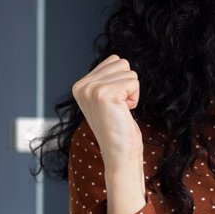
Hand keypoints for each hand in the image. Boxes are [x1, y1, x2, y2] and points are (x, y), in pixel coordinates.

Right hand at [71, 55, 142, 171]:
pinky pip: (133, 82)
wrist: (118, 153)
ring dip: (131, 91)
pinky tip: (124, 112)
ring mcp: (92, 89)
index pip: (113, 60)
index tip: (113, 103)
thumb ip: (106, 78)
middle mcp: (82, 86)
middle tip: (118, 107)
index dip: (121, 81)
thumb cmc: (117, 127)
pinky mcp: (106, 94)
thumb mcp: (105, 98)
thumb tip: (118, 60)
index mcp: (80, 85)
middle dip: (127, 84)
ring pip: (129, 72)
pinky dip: (135, 97)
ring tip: (120, 110)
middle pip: (121, 63)